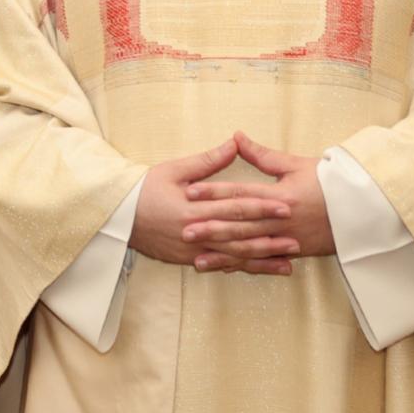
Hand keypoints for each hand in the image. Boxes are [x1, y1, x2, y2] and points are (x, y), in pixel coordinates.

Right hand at [128, 137, 299, 276]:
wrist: (117, 217)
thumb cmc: (144, 189)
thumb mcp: (173, 170)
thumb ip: (207, 161)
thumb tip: (234, 143)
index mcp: (192, 207)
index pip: (234, 207)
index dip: (261, 206)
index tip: (285, 205)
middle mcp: (195, 232)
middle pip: (238, 235)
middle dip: (269, 236)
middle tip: (297, 235)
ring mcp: (192, 249)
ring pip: (233, 255)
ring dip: (262, 257)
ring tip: (288, 259)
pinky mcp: (188, 260)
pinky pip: (221, 265)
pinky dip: (243, 268)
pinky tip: (262, 268)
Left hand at [181, 132, 336, 271]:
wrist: (366, 209)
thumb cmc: (330, 183)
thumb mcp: (297, 165)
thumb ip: (263, 155)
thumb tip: (236, 137)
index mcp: (281, 195)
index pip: (242, 193)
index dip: (215, 192)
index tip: (190, 191)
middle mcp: (282, 220)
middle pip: (241, 224)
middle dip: (212, 228)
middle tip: (184, 230)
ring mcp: (288, 239)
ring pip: (250, 248)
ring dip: (223, 253)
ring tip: (196, 257)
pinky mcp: (295, 252)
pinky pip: (264, 260)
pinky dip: (243, 264)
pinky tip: (224, 267)